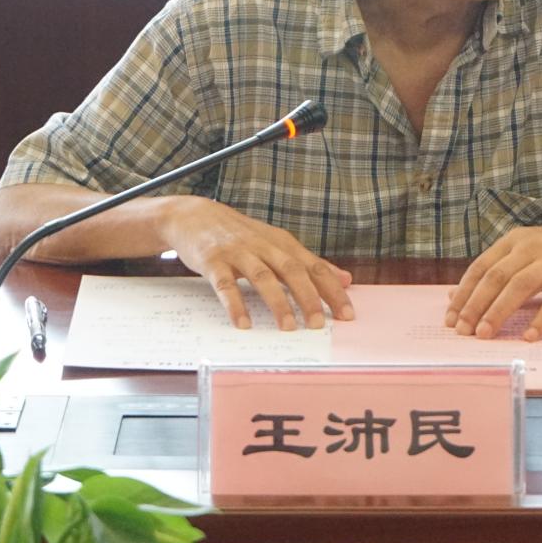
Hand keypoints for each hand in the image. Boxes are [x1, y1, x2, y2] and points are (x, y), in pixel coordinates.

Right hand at [159, 197, 355, 330]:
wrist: (194, 215)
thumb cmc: (239, 235)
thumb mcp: (276, 244)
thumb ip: (309, 263)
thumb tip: (346, 280)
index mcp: (282, 243)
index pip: (314, 266)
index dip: (332, 290)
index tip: (347, 314)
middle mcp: (263, 246)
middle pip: (292, 270)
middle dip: (308, 297)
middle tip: (319, 324)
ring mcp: (238, 252)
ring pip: (262, 277)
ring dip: (277, 302)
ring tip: (288, 328)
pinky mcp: (213, 261)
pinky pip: (225, 284)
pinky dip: (235, 304)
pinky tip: (244, 323)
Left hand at [445, 219, 541, 341]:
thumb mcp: (527, 254)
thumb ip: (496, 271)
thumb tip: (455, 295)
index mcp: (515, 241)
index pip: (481, 267)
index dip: (463, 293)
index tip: (450, 317)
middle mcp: (532, 246)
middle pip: (496, 276)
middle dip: (475, 305)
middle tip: (463, 331)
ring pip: (521, 286)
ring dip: (499, 312)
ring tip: (485, 334)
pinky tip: (530, 336)